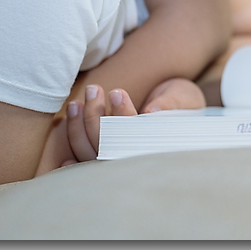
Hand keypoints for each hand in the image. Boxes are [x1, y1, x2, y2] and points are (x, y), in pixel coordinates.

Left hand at [58, 77, 204, 166]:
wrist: (179, 105)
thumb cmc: (183, 101)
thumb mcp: (183, 98)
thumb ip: (169, 104)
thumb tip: (152, 111)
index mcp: (156, 148)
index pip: (133, 138)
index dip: (122, 116)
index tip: (117, 92)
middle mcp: (134, 159)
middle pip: (106, 146)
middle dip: (95, 118)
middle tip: (94, 89)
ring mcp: (117, 160)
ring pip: (89, 152)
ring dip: (79, 126)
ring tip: (79, 100)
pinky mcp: (105, 154)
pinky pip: (83, 155)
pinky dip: (73, 140)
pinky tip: (67, 119)